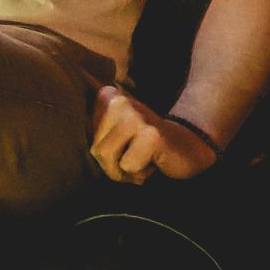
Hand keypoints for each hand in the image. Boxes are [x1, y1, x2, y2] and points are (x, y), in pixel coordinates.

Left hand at [89, 86, 217, 183]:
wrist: (191, 146)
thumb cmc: (146, 146)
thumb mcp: (114, 136)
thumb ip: (94, 137)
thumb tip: (79, 151)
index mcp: (107, 97)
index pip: (83, 136)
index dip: (104, 151)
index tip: (125, 145)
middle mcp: (118, 101)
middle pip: (95, 148)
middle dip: (113, 164)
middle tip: (136, 156)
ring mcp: (135, 116)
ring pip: (106, 157)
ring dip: (125, 170)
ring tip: (143, 159)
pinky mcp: (150, 134)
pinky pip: (127, 166)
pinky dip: (140, 172)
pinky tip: (155, 161)